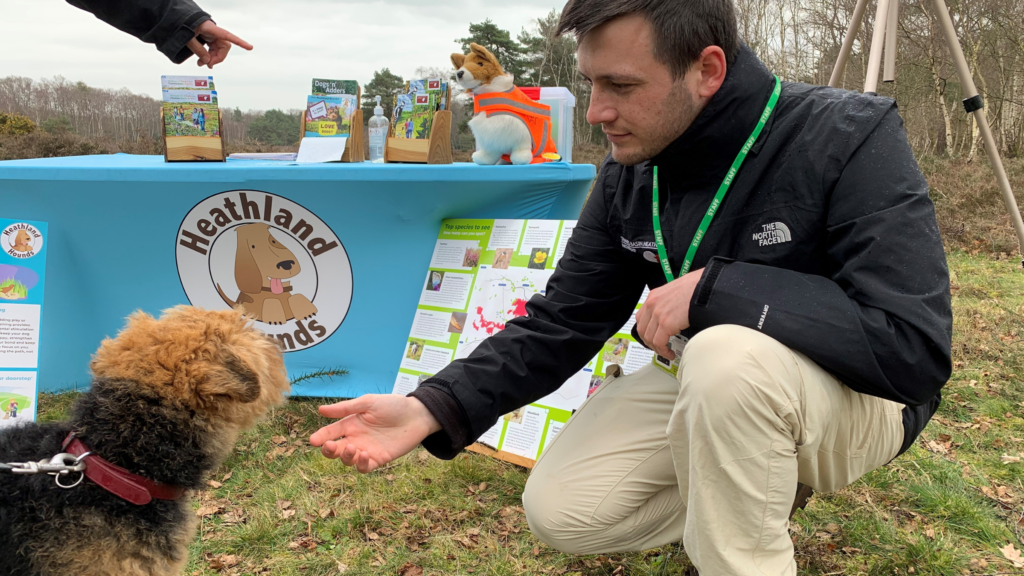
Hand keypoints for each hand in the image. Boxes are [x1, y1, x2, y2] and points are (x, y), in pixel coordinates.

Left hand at [187, 20, 252, 67]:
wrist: (179, 20)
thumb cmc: (183, 25)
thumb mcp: (187, 38)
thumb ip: (198, 50)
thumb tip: (208, 61)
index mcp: (210, 28)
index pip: (227, 36)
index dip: (240, 42)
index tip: (250, 47)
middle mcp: (214, 32)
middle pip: (224, 47)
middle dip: (217, 58)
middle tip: (208, 65)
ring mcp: (212, 35)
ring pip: (219, 50)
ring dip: (212, 59)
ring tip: (201, 64)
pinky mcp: (209, 38)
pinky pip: (214, 49)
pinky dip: (209, 56)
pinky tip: (203, 60)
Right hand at [309, 395, 441, 472]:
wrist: (417, 415)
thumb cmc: (393, 405)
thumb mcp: (368, 402)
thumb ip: (345, 408)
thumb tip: (320, 410)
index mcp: (351, 424)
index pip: (331, 432)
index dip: (321, 437)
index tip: (313, 440)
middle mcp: (356, 438)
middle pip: (335, 450)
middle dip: (329, 451)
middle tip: (331, 446)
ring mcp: (366, 450)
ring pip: (347, 460)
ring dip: (345, 457)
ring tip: (353, 447)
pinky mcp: (379, 459)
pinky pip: (364, 467)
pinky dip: (360, 464)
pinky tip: (363, 454)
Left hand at [636, 268, 704, 359]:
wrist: (705, 287)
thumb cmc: (695, 288)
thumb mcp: (674, 292)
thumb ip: (667, 304)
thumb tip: (669, 316)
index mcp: (653, 296)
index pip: (640, 319)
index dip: (645, 332)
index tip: (652, 338)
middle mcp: (652, 305)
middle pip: (642, 330)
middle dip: (650, 342)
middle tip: (658, 348)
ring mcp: (657, 314)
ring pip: (649, 338)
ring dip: (657, 349)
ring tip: (666, 352)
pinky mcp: (666, 323)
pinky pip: (659, 343)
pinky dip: (663, 351)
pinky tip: (670, 353)